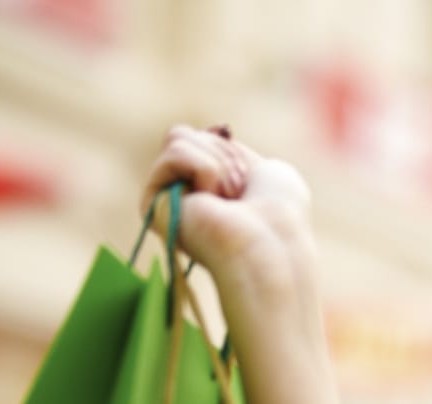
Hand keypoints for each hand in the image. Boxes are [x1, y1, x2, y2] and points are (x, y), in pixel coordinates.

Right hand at [138, 125, 314, 297]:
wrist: (270, 244)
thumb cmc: (279, 212)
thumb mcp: (266, 169)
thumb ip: (235, 152)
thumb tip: (217, 130)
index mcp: (210, 189)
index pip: (203, 136)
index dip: (226, 146)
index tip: (248, 176)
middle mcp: (184, 195)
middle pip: (187, 134)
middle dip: (222, 153)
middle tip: (239, 193)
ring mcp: (166, 199)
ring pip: (178, 137)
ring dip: (216, 162)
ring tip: (227, 199)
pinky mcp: (153, 204)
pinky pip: (175, 151)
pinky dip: (205, 168)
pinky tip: (211, 200)